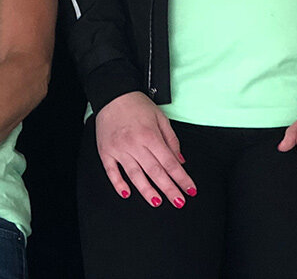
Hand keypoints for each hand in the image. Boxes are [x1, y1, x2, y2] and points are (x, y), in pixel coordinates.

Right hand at [93, 91, 195, 207]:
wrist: (112, 94)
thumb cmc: (137, 105)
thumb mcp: (160, 117)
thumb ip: (171, 140)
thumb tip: (180, 161)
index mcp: (150, 135)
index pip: (169, 163)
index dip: (181, 178)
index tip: (190, 190)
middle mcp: (134, 144)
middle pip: (155, 172)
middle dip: (169, 189)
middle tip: (179, 202)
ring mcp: (119, 149)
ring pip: (135, 175)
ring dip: (146, 191)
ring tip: (157, 202)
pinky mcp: (106, 151)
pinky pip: (111, 171)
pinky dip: (118, 184)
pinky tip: (126, 193)